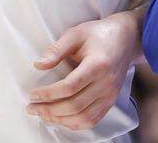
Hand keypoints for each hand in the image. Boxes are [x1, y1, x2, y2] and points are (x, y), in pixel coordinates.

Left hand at [27, 10, 142, 130]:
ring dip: (60, 120)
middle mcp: (106, 83)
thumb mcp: (76, 33)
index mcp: (98, 65)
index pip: (70, 87)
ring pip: (83, 118)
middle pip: (75, 106)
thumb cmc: (98, 34)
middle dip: (49, 110)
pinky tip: (60, 118)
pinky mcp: (111, 101)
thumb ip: (57, 49)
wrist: (126, 38)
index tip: (33, 94)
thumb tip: (38, 65)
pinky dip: (74, 124)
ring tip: (43, 114)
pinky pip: (92, 120)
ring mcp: (110, 95)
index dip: (49, 94)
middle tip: (31, 108)